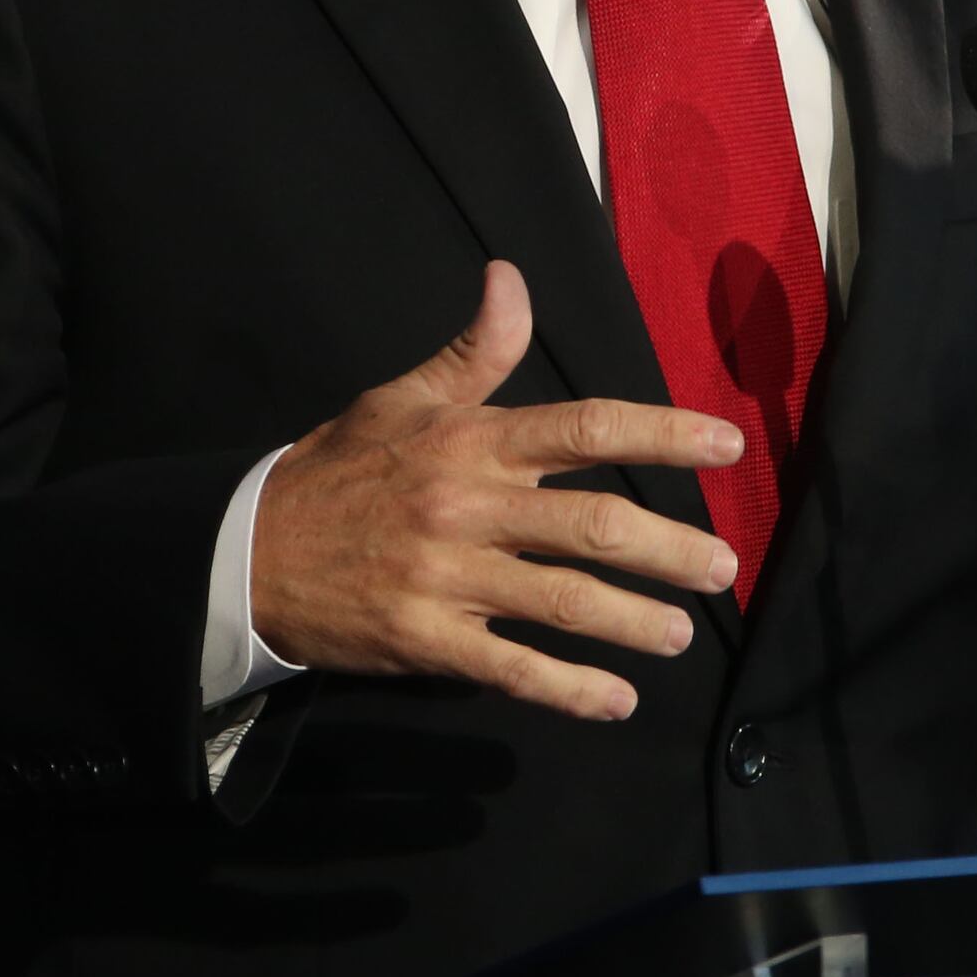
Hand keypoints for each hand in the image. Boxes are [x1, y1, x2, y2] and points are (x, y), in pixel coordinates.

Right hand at [251, 262, 745, 721]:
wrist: (248, 551)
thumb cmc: (340, 469)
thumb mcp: (401, 397)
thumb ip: (476, 350)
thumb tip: (511, 276)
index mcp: (471, 440)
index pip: (585, 427)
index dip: (664, 433)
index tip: (727, 445)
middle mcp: (468, 505)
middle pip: (591, 525)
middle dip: (669, 548)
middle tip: (723, 566)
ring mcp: (447, 577)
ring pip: (562, 601)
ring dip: (634, 622)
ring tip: (682, 633)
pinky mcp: (426, 640)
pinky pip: (511, 668)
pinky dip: (570, 689)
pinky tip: (617, 700)